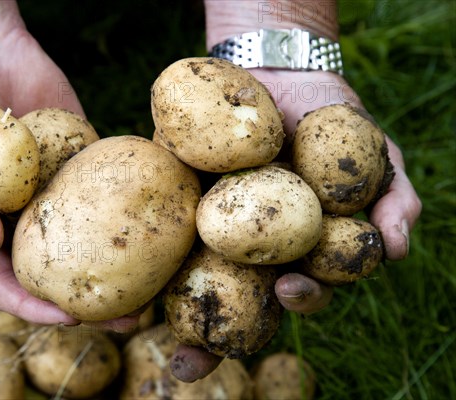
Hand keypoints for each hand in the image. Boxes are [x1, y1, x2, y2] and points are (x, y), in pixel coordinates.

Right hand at [0, 4, 139, 329]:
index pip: (7, 286)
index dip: (38, 308)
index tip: (75, 317)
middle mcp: (19, 223)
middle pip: (58, 274)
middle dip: (93, 301)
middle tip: (133, 316)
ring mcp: (53, 196)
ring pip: (89, 241)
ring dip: (120, 266)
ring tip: (156, 283)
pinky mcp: (80, 167)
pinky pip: (106, 194)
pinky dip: (129, 212)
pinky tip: (160, 225)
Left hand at [170, 70, 420, 381]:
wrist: (276, 69)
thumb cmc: (328, 117)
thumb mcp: (371, 150)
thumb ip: (391, 196)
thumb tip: (397, 248)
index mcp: (298, 244)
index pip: (303, 284)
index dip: (300, 298)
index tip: (290, 291)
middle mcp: (252, 245)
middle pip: (241, 298)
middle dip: (225, 335)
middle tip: (209, 343)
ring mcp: (210, 227)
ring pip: (196, 280)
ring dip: (180, 315)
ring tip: (166, 334)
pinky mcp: (176, 203)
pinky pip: (162, 234)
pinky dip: (149, 260)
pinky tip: (133, 281)